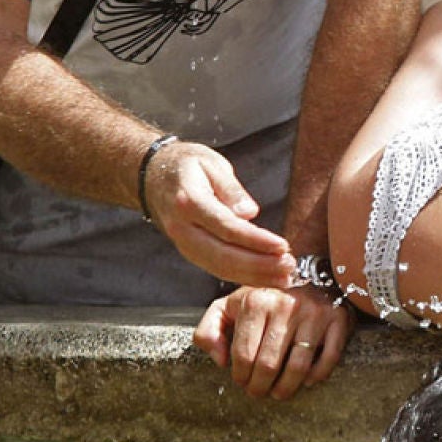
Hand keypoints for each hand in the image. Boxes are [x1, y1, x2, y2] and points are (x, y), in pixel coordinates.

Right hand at [147, 140, 297, 287]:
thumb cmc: (185, 165)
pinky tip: (264, 278)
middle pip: (223, 255)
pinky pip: (216, 268)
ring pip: (219, 268)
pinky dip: (242, 276)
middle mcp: (182, 228)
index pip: (227, 228)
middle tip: (288, 267)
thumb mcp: (211, 163)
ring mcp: (182, 243)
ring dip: (254, 276)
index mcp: (188, 202)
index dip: (256, 241)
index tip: (282, 246)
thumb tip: (249, 213)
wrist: (153, 175)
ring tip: (283, 277)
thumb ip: (231, 189)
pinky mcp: (189, 251)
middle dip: (259, 266)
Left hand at [193, 283, 352, 399]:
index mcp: (255, 302)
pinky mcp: (337, 318)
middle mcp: (286, 305)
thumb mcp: (228, 307)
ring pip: (298, 366)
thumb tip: (220, 361)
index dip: (240, 376)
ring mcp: (314, 312)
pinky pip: (329, 358)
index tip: (242, 382)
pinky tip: (306, 380)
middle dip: (260, 387)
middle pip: (269, 365)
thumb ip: (208, 331)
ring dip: (286, 388)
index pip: (243, 355)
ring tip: (279, 392)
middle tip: (259, 392)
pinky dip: (317, 376)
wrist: (307, 274)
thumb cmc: (263, 300)